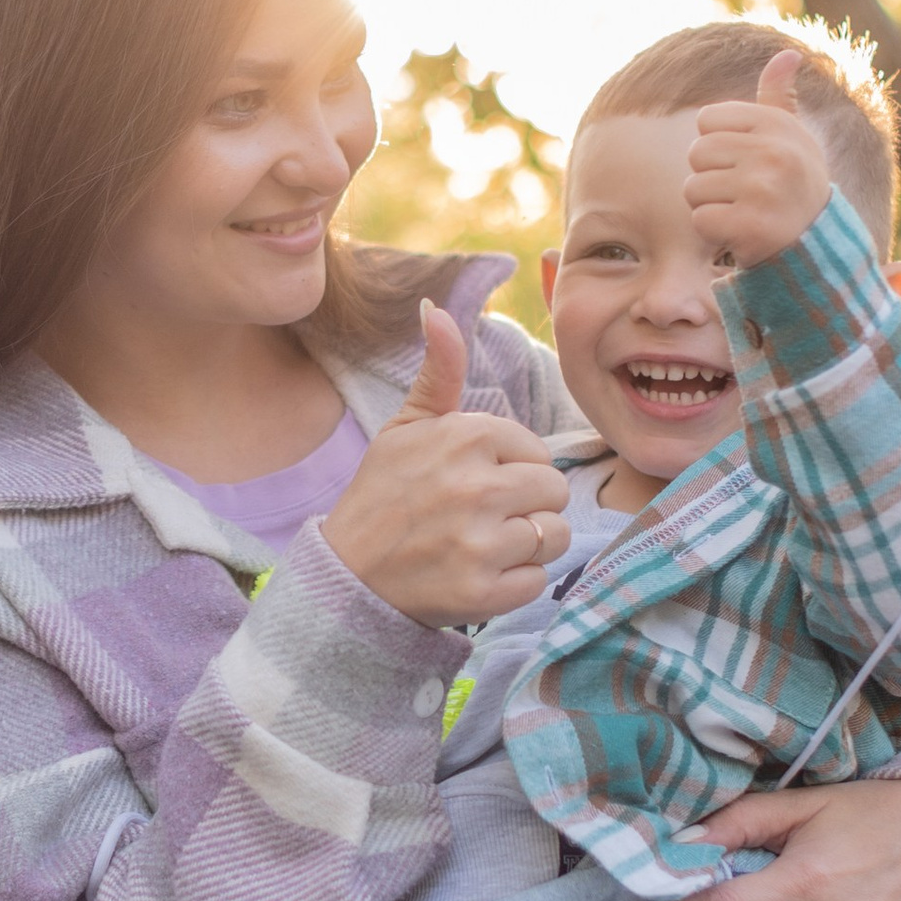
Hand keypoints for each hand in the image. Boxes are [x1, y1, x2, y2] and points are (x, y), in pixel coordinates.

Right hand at [321, 302, 572, 626]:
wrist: (345, 575)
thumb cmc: (382, 495)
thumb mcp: (405, 426)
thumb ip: (439, 371)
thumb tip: (436, 308)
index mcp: (467, 437)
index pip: (538, 453)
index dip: (512, 471)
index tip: (474, 484)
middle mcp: (477, 487)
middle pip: (555, 493)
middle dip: (527, 506)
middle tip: (482, 518)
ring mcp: (480, 543)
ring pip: (554, 537)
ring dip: (527, 546)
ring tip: (484, 546)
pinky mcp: (482, 592)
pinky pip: (537, 581)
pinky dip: (514, 583)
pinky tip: (478, 574)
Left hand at [685, 49, 832, 269]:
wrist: (815, 244)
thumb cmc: (793, 183)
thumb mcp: (792, 137)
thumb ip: (780, 97)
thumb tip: (788, 53)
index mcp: (778, 125)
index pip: (706, 120)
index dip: (718, 144)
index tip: (746, 161)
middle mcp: (775, 153)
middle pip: (696, 153)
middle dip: (710, 175)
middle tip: (742, 191)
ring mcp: (763, 190)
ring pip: (693, 188)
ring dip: (710, 205)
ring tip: (743, 210)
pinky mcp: (751, 226)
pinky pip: (699, 220)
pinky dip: (713, 231)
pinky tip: (740, 232)